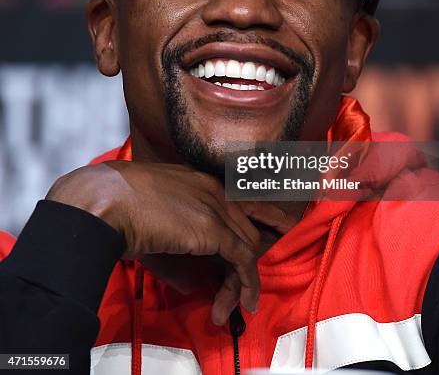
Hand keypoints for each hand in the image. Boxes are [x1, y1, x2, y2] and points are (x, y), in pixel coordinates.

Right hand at [46, 161, 288, 324]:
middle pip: (248, 227)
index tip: (282, 225)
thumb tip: (193, 281)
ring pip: (248, 246)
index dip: (265, 214)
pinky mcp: (214, 229)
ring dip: (242, 281)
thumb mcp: (155, 219)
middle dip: (248, 260)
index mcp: (201, 181)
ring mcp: (216, 206)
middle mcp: (215, 190)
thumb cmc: (118, 206)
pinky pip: (243, 260)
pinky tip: (245, 303)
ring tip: (233, 306)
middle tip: (242, 288)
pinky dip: (247, 284)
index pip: (243, 200)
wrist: (106, 200)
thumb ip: (179, 243)